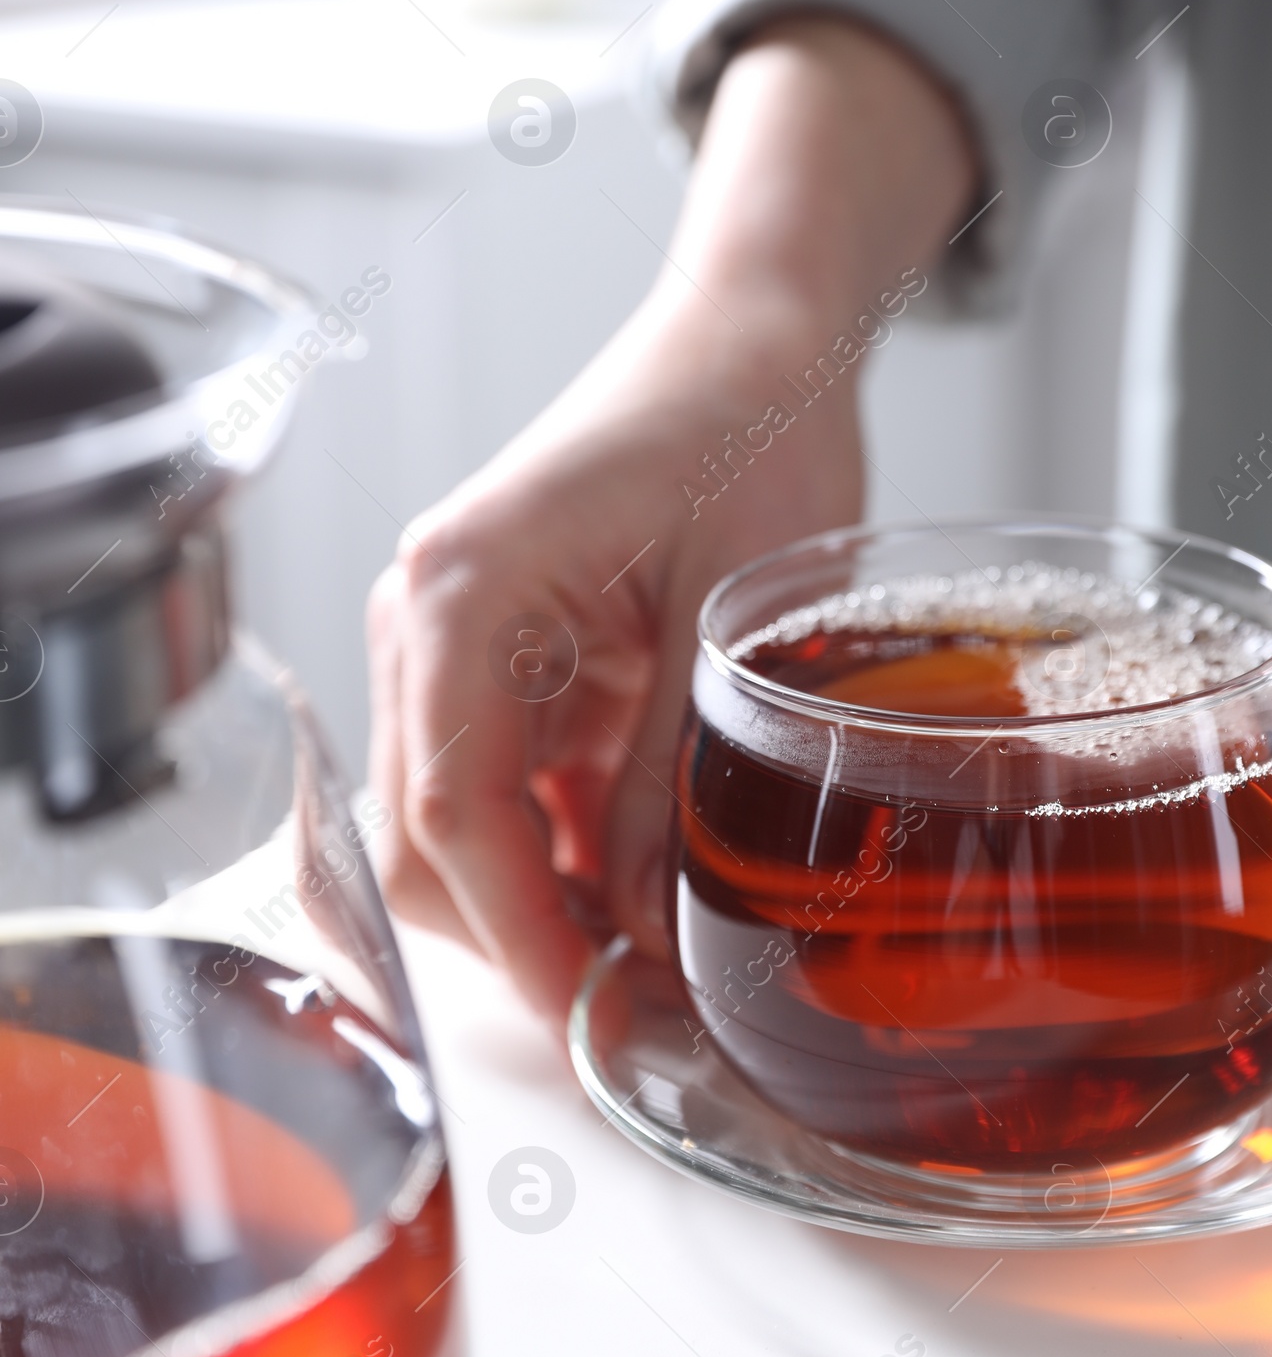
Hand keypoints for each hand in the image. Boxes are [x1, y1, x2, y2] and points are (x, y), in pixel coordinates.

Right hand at [365, 18, 974, 1020]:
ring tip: (661, 954)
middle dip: (524, 933)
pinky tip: (646, 874)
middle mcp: (428, 612)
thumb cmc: (751, 428)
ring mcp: (457, 629)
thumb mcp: (726, 623)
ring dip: (544, 895)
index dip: (522, 939)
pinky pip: (505, 776)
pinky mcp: (505, 644)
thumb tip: (641, 936)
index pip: (450, 813)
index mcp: (462, 590)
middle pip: (427, 833)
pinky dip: (563, 842)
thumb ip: (667, 784)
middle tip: (642, 1007)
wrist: (760, 334)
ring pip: (459, 818)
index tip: (599, 1022)